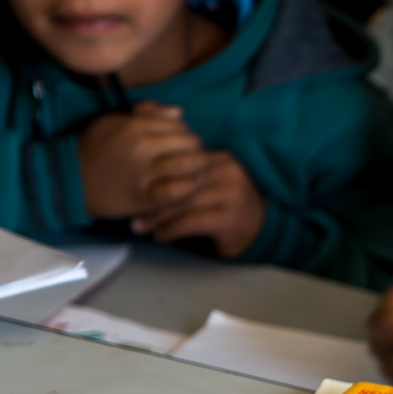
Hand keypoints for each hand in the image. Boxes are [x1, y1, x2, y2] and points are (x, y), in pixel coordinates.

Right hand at [78, 101, 206, 219]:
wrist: (70, 179)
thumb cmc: (93, 148)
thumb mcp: (115, 121)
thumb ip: (149, 115)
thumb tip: (180, 113)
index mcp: (137, 125)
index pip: (180, 124)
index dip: (188, 134)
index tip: (184, 144)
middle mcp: (143, 146)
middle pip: (189, 143)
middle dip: (198, 151)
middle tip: (196, 160)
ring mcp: (144, 171)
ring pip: (189, 164)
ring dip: (199, 169)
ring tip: (197, 174)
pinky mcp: (144, 196)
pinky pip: (177, 191)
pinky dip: (188, 189)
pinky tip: (188, 189)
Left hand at [131, 151, 265, 259]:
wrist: (260, 230)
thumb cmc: (225, 205)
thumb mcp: (209, 181)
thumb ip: (187, 170)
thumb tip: (147, 166)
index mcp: (219, 158)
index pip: (180, 160)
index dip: (155, 175)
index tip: (134, 187)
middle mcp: (226, 172)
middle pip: (179, 182)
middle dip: (152, 198)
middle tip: (132, 211)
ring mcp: (230, 194)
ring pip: (182, 203)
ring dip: (157, 217)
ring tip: (141, 226)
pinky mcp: (229, 218)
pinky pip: (191, 222)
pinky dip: (172, 230)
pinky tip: (162, 235)